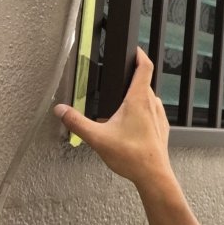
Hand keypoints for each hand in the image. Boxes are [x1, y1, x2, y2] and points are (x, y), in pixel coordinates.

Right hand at [54, 48, 171, 185]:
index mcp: (138, 100)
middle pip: (144, 82)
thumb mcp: (98, 138)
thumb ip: (77, 123)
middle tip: (118, 79)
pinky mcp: (162, 127)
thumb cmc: (131, 156)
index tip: (135, 49)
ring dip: (136, 97)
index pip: (145, 67)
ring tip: (120, 106)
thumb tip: (61, 110)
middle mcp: (152, 103)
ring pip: (149, 97)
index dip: (140, 54)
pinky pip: (152, 111)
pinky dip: (142, 111)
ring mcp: (159, 115)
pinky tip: (130, 125)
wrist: (153, 175)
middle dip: (131, 79)